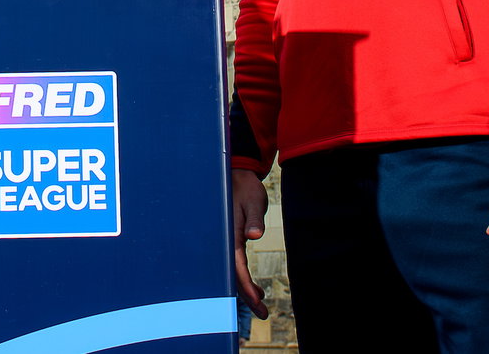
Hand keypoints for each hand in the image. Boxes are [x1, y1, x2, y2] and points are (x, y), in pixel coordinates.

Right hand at [231, 168, 268, 318]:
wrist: (237, 174)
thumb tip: (253, 235)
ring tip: (261, 305)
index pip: (236, 266)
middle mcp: (225, 240)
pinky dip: (243, 278)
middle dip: (246, 296)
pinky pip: (234, 264)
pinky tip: (254, 287)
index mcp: (229, 233)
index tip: (257, 300)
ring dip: (245, 290)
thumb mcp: (253, 200)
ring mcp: (226, 241)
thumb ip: (253, 218)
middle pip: (232, 275)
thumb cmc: (245, 187)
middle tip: (263, 314)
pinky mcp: (230, 239)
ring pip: (232, 272)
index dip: (245, 285)